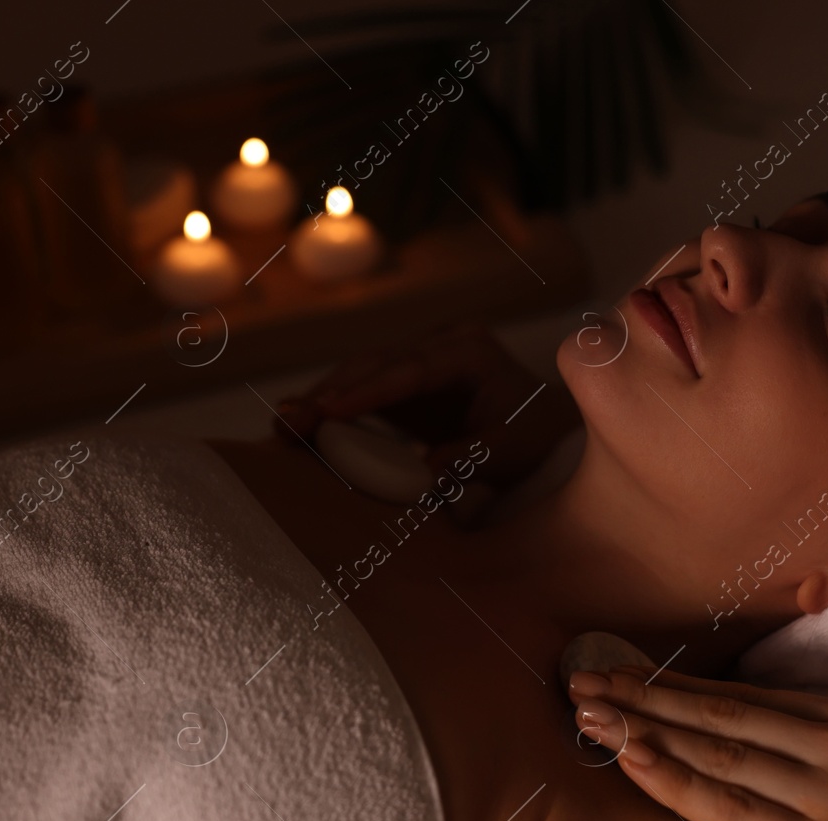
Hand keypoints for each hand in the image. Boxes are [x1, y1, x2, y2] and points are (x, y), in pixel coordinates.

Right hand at [273, 321, 579, 487]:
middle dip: (330, 393)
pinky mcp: (402, 383)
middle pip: (375, 365)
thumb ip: (469, 456)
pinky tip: (296, 427)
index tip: (330, 410)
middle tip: (291, 422)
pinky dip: (332, 410)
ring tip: (283, 428)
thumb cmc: (534, 438)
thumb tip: (425, 470)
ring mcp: (417, 360)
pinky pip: (361, 392)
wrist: (544, 431)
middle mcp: (438, 344)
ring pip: (360, 374)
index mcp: (470, 351)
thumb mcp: (510, 451)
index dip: (368, 390)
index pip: (411, 369)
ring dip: (321, 402)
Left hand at [566, 666, 827, 820]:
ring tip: (586, 715)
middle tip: (579, 681)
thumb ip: (811, 759)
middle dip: (643, 696)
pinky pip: (730, 807)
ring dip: (643, 730)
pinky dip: (674, 781)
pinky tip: (631, 758)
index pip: (742, 699)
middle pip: (720, 714)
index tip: (616, 674)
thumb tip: (726, 747)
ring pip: (717, 752)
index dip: (672, 686)